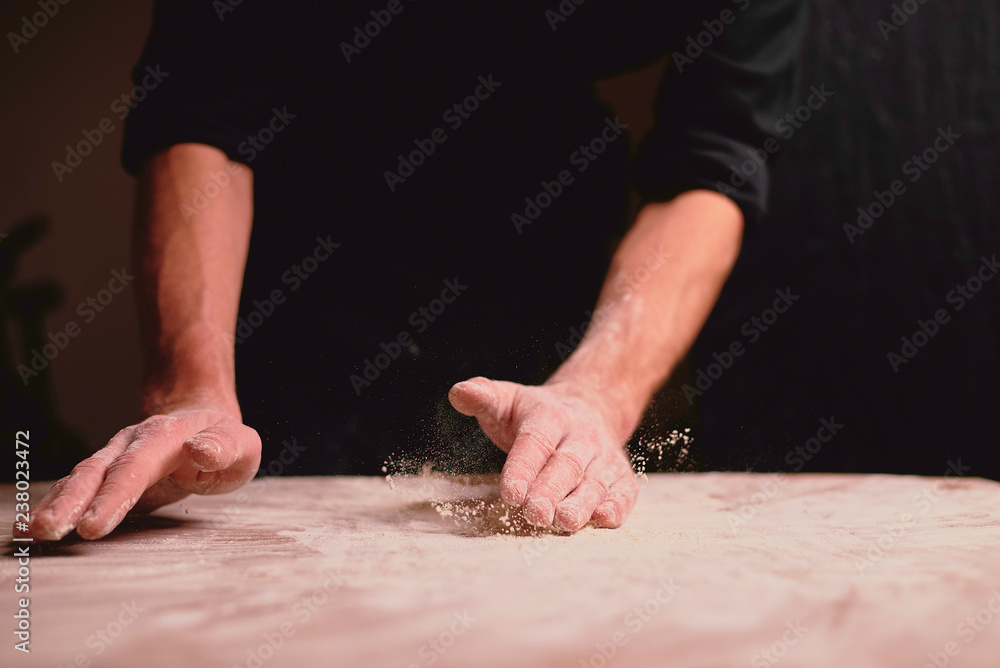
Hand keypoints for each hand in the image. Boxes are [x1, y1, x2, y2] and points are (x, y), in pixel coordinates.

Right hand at [24, 403, 260, 540]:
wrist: (199, 419)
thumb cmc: (225, 441)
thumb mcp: (240, 444)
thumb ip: (225, 447)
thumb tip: (201, 450)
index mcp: (164, 437)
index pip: (136, 468)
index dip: (113, 496)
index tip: (92, 525)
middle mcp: (130, 444)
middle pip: (97, 472)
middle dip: (71, 502)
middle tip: (49, 531)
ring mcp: (113, 457)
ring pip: (79, 479)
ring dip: (55, 505)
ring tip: (32, 533)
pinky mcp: (104, 475)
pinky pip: (75, 489)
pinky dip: (51, 505)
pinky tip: (27, 528)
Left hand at [448, 376, 638, 531]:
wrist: (591, 406)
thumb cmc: (536, 415)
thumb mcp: (508, 400)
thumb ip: (482, 397)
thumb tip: (459, 392)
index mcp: (550, 416)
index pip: (535, 443)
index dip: (523, 468)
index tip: (510, 493)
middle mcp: (581, 435)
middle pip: (566, 465)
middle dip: (550, 491)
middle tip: (535, 515)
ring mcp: (604, 456)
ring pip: (594, 481)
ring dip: (582, 503)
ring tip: (565, 522)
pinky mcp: (621, 476)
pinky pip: (623, 491)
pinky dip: (617, 506)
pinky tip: (605, 519)